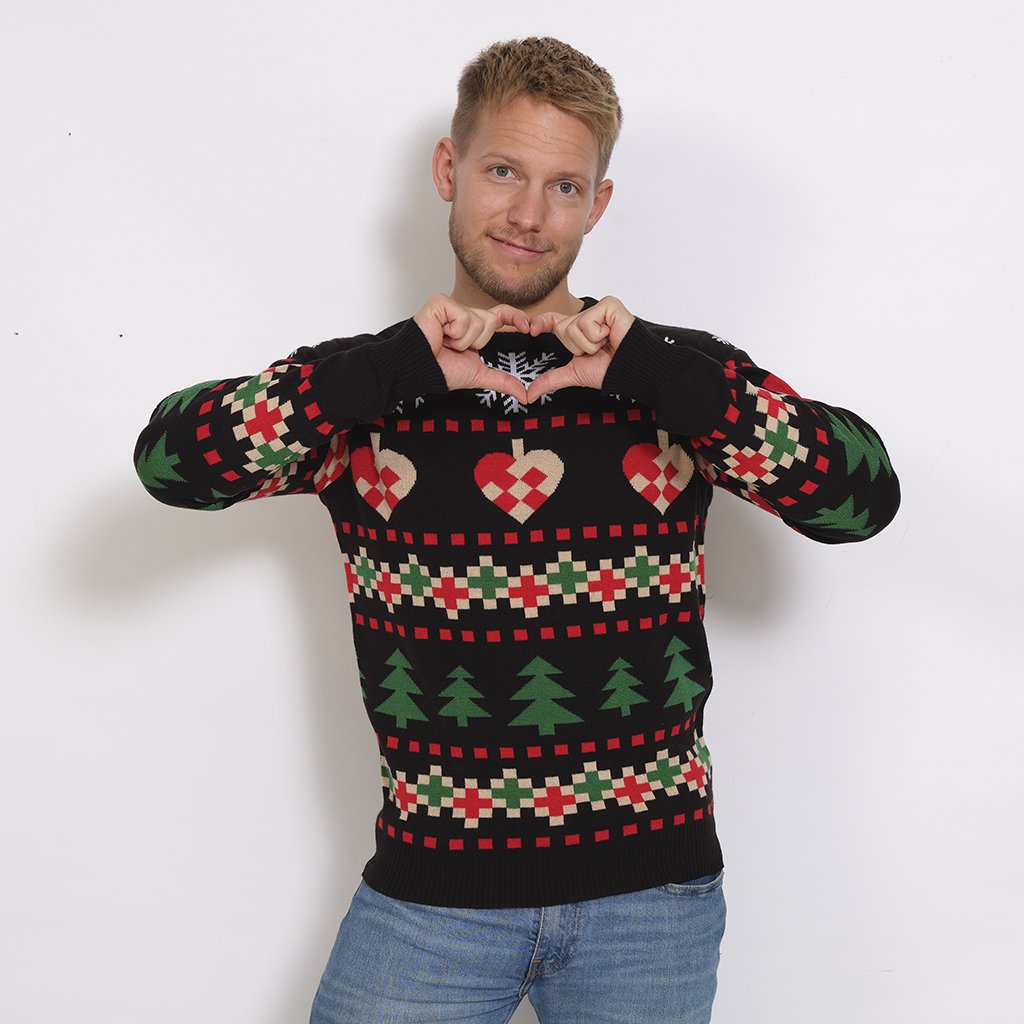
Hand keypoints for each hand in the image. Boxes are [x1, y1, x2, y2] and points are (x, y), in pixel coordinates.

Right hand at [414, 294, 530, 402]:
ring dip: (462, 341)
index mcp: (474, 325)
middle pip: (490, 321)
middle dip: (476, 342)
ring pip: (477, 321)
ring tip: (445, 343)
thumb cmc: (441, 370)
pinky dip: (453, 334)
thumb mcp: (478, 375)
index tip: (529, 327)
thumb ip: (502, 381)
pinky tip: (439, 336)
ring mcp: (451, 305)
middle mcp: (464, 312)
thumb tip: (524, 395)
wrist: (419, 371)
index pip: (501, 315)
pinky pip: (463, 318)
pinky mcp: (440, 302)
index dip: (516, 318)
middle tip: (455, 348)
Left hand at [526, 296, 634, 401]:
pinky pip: (587, 321)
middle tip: (597, 350)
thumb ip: (551, 380)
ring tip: (606, 344)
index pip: (552, 321)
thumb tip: (530, 394)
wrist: (631, 372)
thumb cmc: (609, 370)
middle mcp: (586, 316)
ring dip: (589, 344)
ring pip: (574, 326)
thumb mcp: (574, 374)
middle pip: (562, 328)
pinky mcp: (609, 305)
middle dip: (577, 347)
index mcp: (577, 329)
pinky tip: (611, 337)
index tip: (531, 330)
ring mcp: (598, 309)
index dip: (540, 322)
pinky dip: (597, 336)